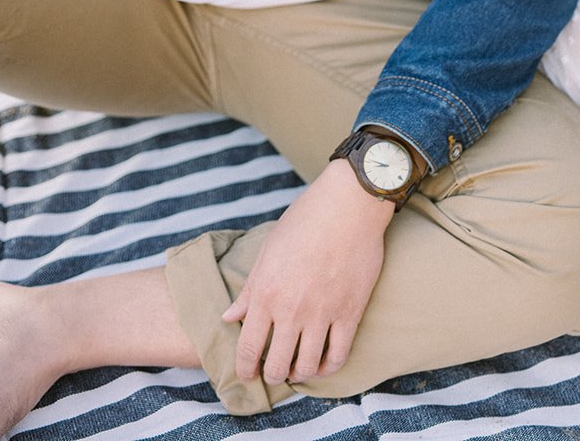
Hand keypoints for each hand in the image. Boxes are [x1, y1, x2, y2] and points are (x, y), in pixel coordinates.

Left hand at [223, 160, 393, 386]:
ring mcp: (323, 313)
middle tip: (273, 371)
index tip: (247, 374)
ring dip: (299, 374)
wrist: (348, 204)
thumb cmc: (305, 220)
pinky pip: (338, 356)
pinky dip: (329, 368)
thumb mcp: (269, 250)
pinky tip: (323, 363)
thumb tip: (228, 317)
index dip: (245, 369)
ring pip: (308, 367)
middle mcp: (292, 309)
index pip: (248, 348)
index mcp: (266, 293)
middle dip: (271, 375)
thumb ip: (249, 289)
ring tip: (297, 367)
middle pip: (277, 366)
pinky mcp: (350, 312)